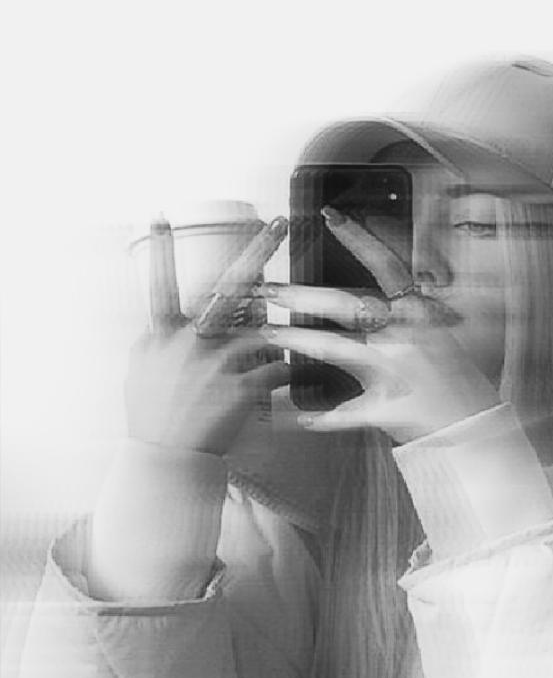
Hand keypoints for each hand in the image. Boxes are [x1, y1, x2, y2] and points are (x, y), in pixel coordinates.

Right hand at [126, 217, 289, 455]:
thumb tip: (177, 316)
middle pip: (229, 287)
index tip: (161, 215)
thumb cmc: (153, 416)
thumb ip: (162, 338)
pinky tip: (282, 383)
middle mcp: (190, 341)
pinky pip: (278, 367)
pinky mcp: (240, 388)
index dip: (160, 250)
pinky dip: (285, 372)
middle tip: (279, 222)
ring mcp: (216, 363)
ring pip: (265, 331)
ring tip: (268, 355)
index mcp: (162, 334)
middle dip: (257, 251)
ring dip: (275, 340)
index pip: (158, 284)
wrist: (166, 462)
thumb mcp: (143, 370)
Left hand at [259, 208, 499, 443]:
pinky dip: (323, 417)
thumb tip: (392, 275)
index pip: (388, 265)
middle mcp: (406, 337)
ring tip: (268, 332)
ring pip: (337, 350)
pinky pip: (346, 412)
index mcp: (421, 313)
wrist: (475, 424)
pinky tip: (301, 416)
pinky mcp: (386, 408)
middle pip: (347, 306)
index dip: (359, 239)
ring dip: (299, 340)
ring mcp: (394, 373)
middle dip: (303, 295)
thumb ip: (414, 301)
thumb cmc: (457, 376)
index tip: (330, 217)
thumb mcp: (445, 327)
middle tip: (270, 289)